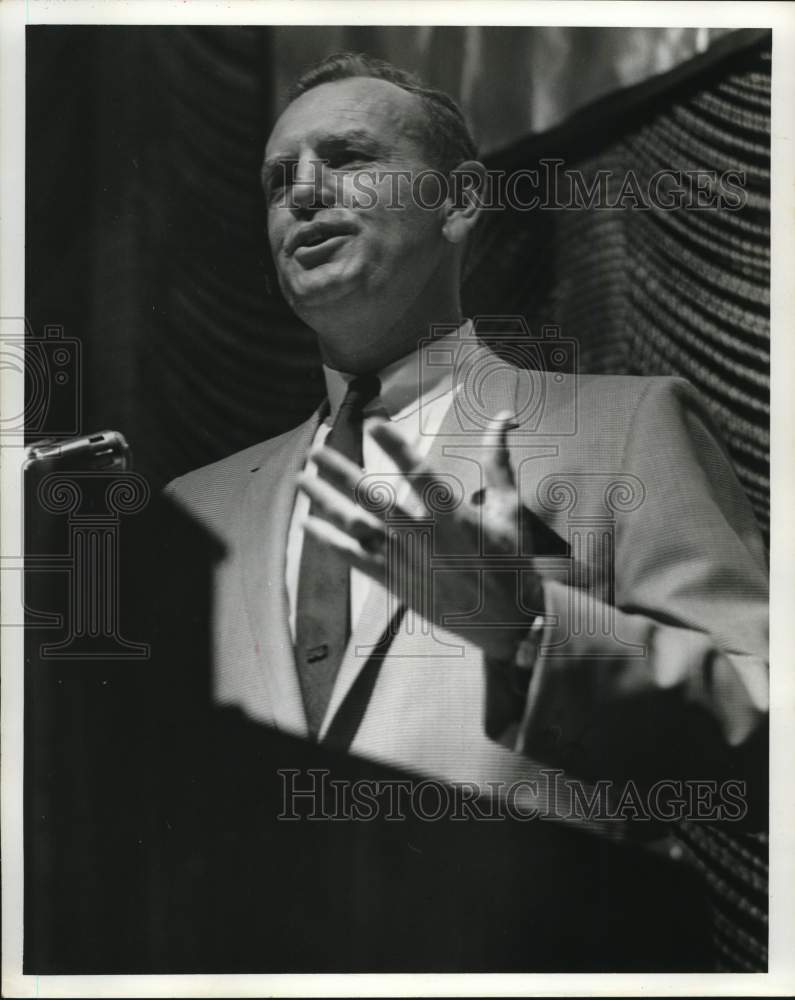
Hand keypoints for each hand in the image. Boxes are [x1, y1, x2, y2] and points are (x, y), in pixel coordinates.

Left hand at [296, 411, 543, 660]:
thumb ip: (498, 460)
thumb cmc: (512, 561)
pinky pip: (355, 560)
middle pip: (375, 500)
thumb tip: (503, 417)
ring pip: (357, 528)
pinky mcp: (396, 583)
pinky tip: (308, 524)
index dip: (397, 447)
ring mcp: (406, 563)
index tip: (373, 424)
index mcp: (456, 518)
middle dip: (341, 473)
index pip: (421, 475)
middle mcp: (425, 540)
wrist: (510, 623)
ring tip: (302, 480)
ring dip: (326, 502)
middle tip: (316, 450)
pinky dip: (331, 542)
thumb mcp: (510, 508)